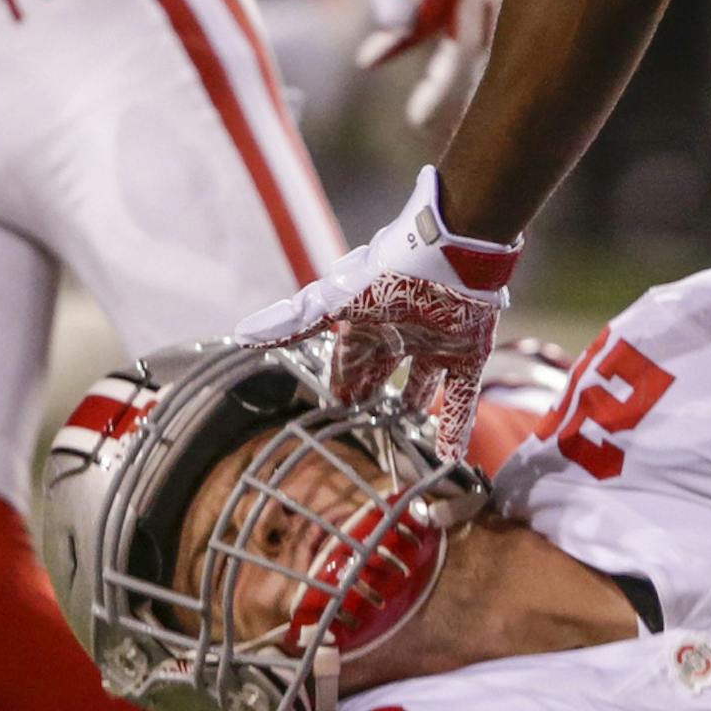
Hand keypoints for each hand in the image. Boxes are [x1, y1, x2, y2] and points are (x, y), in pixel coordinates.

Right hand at [234, 166, 518, 455]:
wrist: (450, 255)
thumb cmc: (389, 275)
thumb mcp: (335, 301)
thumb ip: (294, 320)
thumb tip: (240, 335)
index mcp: (369, 322)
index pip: (349, 359)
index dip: (342, 380)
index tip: (336, 404)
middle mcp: (402, 334)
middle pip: (383, 370)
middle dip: (374, 392)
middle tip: (364, 420)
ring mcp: (437, 343)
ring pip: (422, 384)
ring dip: (414, 406)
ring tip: (406, 431)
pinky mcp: (469, 352)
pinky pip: (461, 396)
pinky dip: (455, 425)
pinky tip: (449, 455)